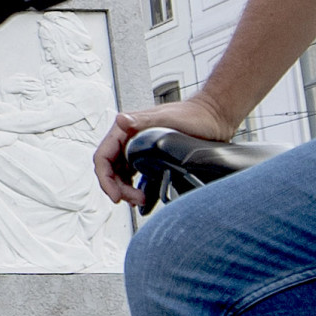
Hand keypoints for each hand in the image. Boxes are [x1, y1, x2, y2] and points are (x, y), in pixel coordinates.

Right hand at [95, 89, 241, 205]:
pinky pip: (133, 175)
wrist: (212, 117)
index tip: (116, 196)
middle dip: (117, 189)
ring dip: (125, 190)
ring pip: (120, 175)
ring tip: (140, 200)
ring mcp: (138, 148)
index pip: (103, 157)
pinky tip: (143, 196)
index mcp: (126, 129)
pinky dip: (134, 187)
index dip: (105, 180)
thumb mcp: (166, 119)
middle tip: (135, 200)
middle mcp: (128, 139)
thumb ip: (142, 121)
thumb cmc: (192, 115)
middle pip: (110, 170)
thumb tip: (121, 120)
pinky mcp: (148, 157)